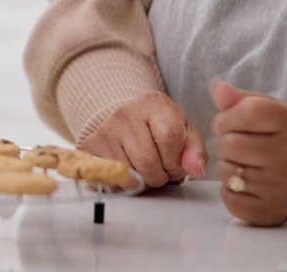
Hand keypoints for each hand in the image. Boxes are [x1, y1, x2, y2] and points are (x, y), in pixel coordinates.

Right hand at [81, 90, 207, 187]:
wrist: (127, 123)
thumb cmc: (159, 130)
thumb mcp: (184, 134)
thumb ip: (195, 151)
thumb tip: (195, 168)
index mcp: (153, 102)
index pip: (170, 137)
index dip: (176, 160)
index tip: (174, 163)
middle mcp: (125, 111)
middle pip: (148, 160)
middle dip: (159, 176)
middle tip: (159, 170)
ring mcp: (105, 128)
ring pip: (129, 173)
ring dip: (141, 181)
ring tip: (143, 169)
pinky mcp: (91, 146)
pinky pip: (111, 178)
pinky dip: (123, 183)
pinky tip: (128, 172)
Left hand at [211, 80, 286, 226]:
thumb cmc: (281, 137)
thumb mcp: (268, 110)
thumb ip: (239, 99)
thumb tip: (218, 89)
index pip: (244, 112)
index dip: (228, 117)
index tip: (232, 121)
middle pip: (229, 144)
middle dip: (227, 143)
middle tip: (242, 146)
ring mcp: (281, 186)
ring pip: (226, 172)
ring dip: (229, 166)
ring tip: (248, 164)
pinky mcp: (271, 210)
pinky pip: (230, 198)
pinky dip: (231, 191)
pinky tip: (249, 184)